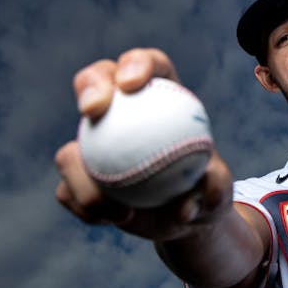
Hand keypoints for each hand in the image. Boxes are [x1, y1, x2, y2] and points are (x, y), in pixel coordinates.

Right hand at [55, 48, 233, 240]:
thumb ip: (215, 187)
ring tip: (119, 211)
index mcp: (161, 101)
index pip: (150, 67)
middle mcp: (121, 115)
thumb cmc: (205, 196)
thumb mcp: (220, 193)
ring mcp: (92, 147)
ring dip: (84, 179)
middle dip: (90, 84)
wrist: (185, 223)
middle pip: (97, 80)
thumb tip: (194, 194)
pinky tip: (109, 219)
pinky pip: (68, 190)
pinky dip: (84, 206)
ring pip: (70, 151)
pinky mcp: (78, 180)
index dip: (136, 64)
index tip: (131, 84)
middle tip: (93, 111)